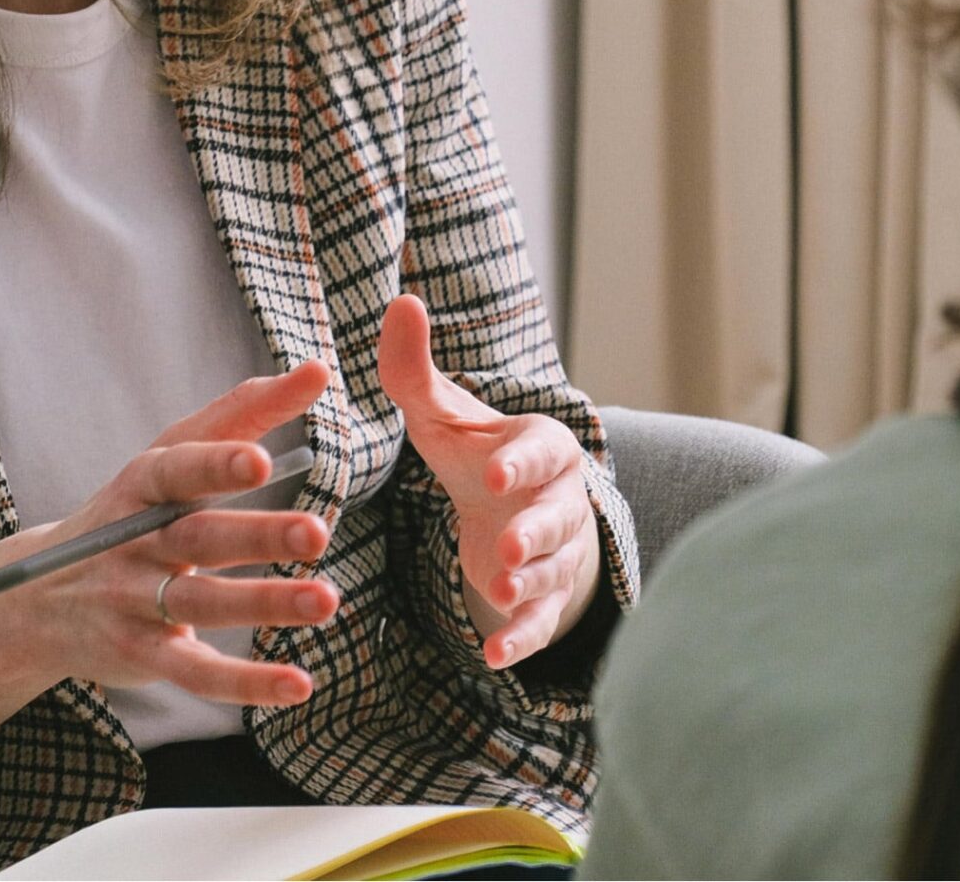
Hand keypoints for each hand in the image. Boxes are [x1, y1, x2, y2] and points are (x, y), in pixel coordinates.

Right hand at [0, 361, 338, 708]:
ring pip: (202, 603)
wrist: (34, 598)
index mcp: (144, 484)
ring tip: (326, 601)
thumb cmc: (130, 513)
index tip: (262, 460)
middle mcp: (137, 541)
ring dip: (265, 604)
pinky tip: (298, 684)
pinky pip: (197, 673)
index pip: (179, 468)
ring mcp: (135, 601)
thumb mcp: (170, 456)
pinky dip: (246, 682)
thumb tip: (318, 369)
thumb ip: (242, 413)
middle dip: (257, 535)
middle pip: (199, 538)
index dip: (216, 465)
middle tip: (316, 534)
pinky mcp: (144, 656)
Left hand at [376, 294, 601, 668]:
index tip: (491, 476)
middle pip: (556, 518)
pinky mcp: (542, 597)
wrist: (510, 506)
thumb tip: (400, 300)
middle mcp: (559, 499)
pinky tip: (493, 659)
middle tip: (509, 547)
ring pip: (550, 571)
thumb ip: (415, 367)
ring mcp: (555, 553)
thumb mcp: (441, 413)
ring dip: (527, 585)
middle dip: (535, 533)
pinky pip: (537, 622)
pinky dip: (520, 641)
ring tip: (498, 592)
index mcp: (540, 446)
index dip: (517, 465)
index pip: (537, 452)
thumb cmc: (475, 449)